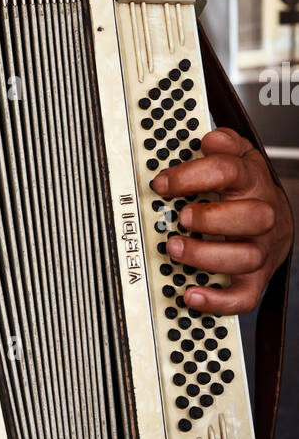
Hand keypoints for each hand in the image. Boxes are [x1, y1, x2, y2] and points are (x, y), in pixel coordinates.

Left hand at [151, 127, 292, 314]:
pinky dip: (218, 300)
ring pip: (246, 257)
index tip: (162, 183)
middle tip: (181, 217)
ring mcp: (260, 249)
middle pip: (252, 217)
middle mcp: (262, 216)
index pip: (229, 171)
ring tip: (175, 248)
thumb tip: (211, 138)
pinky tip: (191, 294)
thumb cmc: (248, 190)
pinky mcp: (255, 279)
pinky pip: (244, 296)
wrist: (276, 220)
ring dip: (207, 255)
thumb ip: (224, 145)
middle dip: (212, 217)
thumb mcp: (239, 158)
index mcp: (252, 182)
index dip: (194, 175)